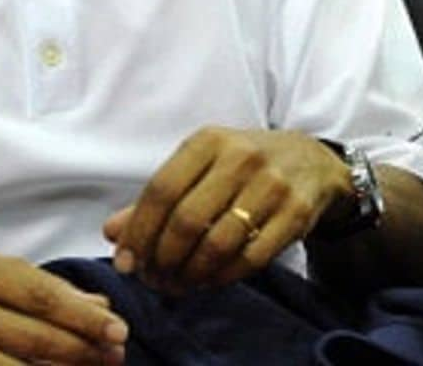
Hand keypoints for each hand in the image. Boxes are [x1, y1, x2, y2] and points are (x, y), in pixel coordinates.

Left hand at [102, 127, 348, 291]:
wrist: (311, 159)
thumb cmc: (243, 164)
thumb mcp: (201, 166)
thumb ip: (158, 198)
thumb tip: (112, 232)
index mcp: (208, 140)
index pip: (161, 188)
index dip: (139, 230)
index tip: (125, 261)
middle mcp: (240, 156)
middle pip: (187, 219)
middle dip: (162, 258)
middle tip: (153, 278)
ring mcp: (271, 183)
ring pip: (218, 242)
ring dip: (191, 273)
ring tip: (178, 283)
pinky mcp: (295, 212)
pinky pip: (251, 258)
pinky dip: (223, 277)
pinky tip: (208, 280)